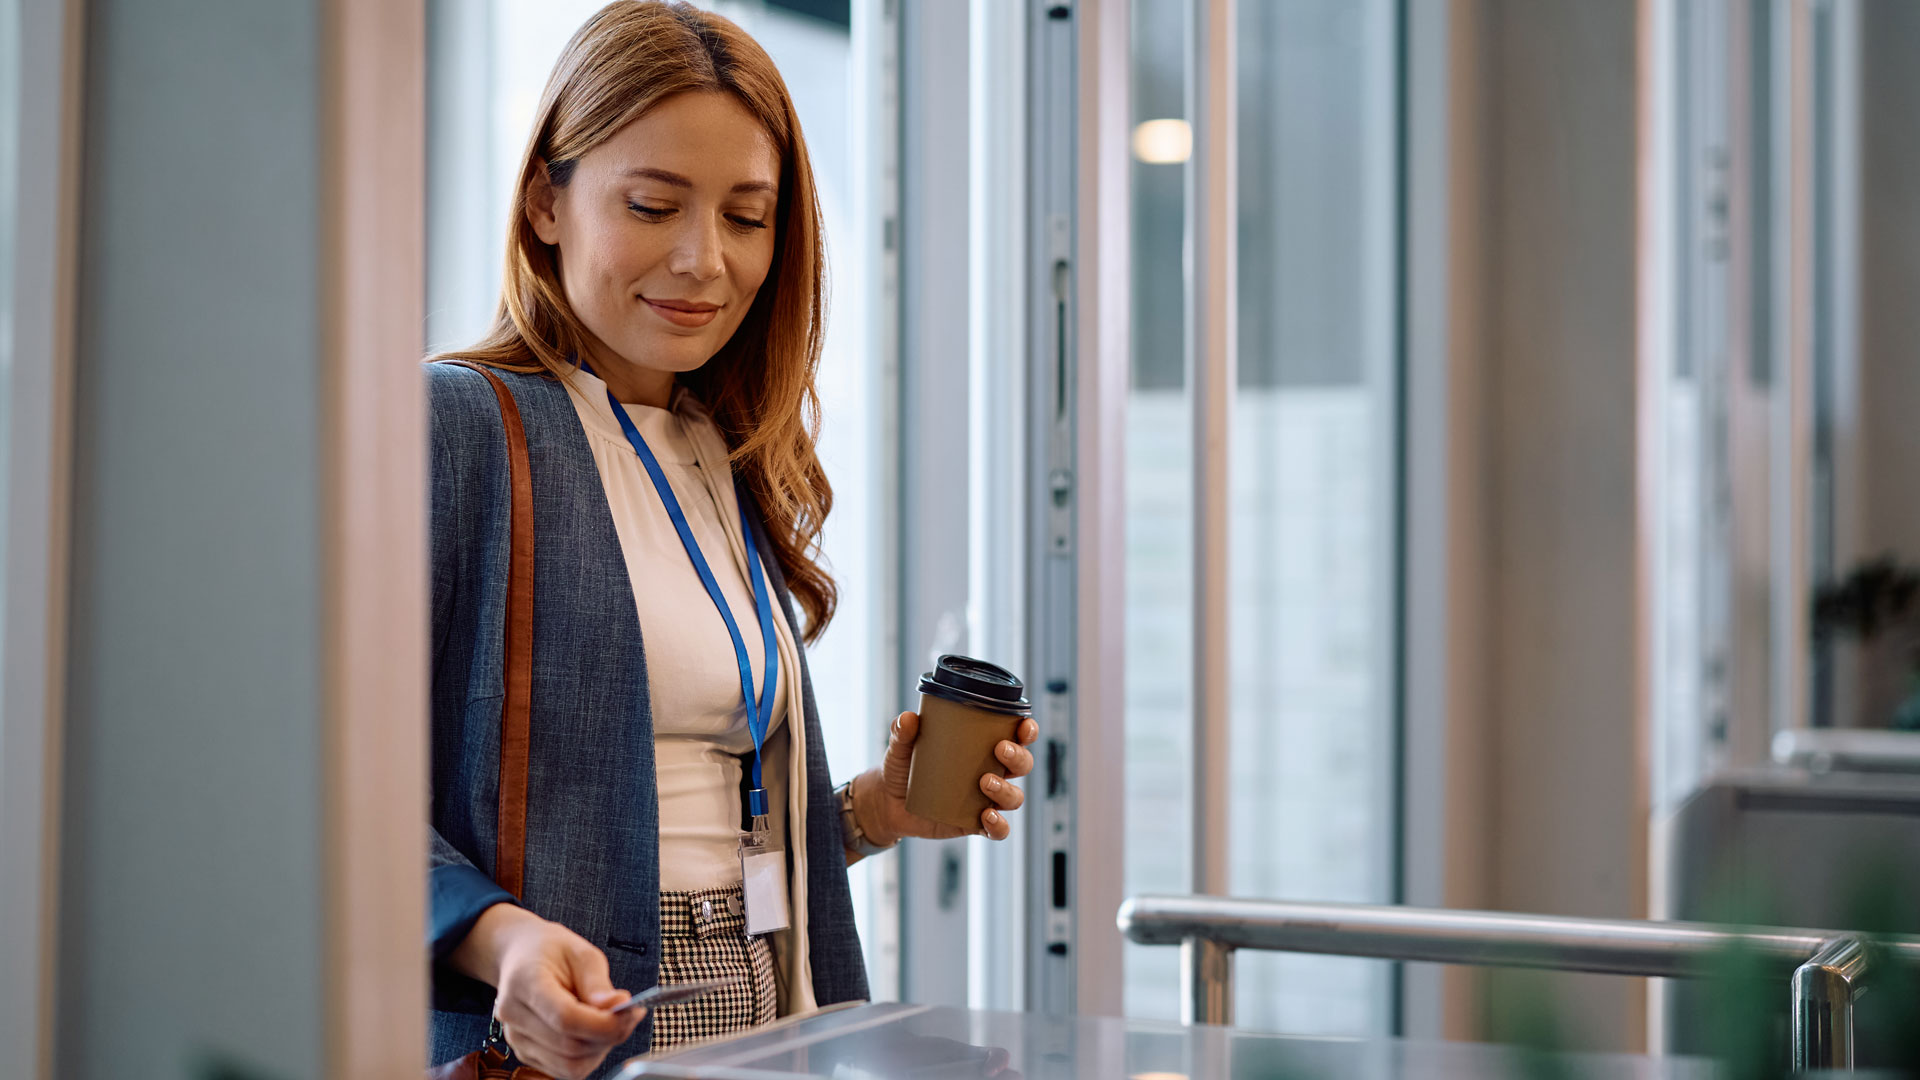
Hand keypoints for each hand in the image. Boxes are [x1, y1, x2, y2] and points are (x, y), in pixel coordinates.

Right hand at [449, 904, 644, 1078]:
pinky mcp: (525, 1053)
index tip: (631, 1012)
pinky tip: (594, 1033)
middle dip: (608, 1036)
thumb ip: (598, 984)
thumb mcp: (581, 953)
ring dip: (599, 1050)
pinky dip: (587, 1057)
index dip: (603, 1023)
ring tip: (610, 1023)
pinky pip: (564, 1069)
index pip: (565, 1018)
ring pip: (568, 1066)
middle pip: (569, 1046)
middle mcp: (514, 1015)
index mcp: (525, 983)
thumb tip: (618, 1007)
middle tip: (629, 1016)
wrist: (521, 956)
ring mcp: (516, 1038)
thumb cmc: (551, 951)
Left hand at [854, 711, 1038, 842]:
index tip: (1024, 726)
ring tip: (984, 782)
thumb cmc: (903, 768)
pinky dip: (999, 825)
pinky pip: (999, 830)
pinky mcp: (975, 824)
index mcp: (982, 748)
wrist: (887, 803)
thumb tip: (908, 718)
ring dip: (1006, 789)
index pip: (1015, 736)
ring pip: (1014, 797)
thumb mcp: (900, 747)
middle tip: (1000, 750)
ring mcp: (985, 800)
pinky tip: (986, 817)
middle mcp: (991, 772)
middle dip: (1019, 757)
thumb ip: (902, 732)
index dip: (1027, 731)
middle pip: (1022, 765)